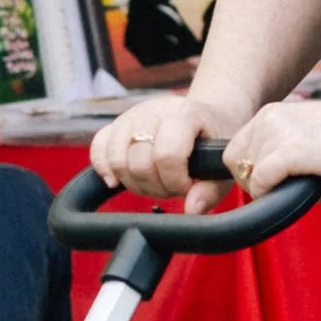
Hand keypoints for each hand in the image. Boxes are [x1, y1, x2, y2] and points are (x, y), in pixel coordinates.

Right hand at [89, 89, 246, 212]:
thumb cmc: (215, 142)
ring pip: (116, 158)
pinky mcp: (117, 123)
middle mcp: (155, 111)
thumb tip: (191, 209)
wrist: (207, 115)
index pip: (167, 154)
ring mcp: (132, 115)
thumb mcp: (222, 164)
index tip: (186, 185)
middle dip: (155, 186)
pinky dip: (103, 167)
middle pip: (139, 162)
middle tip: (171, 186)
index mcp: (186, 115)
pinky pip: (97, 146)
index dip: (174, 180)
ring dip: (133, 182)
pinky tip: (115, 181)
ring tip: (153, 183)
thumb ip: (210, 190)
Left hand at [224, 91, 320, 194]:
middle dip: (256, 184)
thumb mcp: (305, 132)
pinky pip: (261, 183)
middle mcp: (268, 120)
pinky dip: (273, 195)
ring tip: (304, 189)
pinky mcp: (289, 152)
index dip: (249, 173)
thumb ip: (282, 147)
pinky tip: (303, 192)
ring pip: (249, 176)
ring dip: (271, 191)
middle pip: (235, 164)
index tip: (274, 184)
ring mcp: (277, 134)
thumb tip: (267, 180)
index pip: (235, 150)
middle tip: (285, 190)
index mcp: (269, 113)